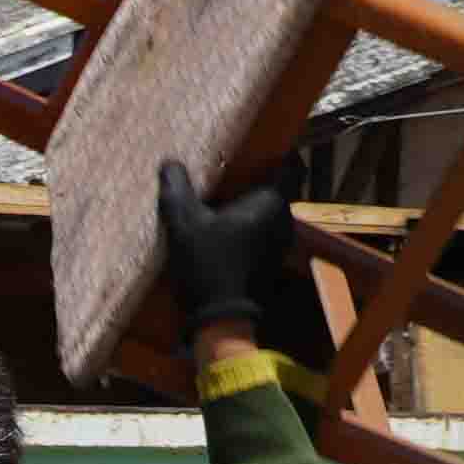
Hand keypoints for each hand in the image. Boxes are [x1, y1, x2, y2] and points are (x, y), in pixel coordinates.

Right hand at [158, 155, 326, 381]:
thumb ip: (177, 189)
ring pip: (271, 210)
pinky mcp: (272, 260)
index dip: (281, 152)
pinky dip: (251, 223)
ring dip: (253, 202)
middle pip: (280, 187)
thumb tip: (170, 163)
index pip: (293, 165)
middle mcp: (284, 219)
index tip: (261, 145)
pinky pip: (265, 230)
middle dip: (260, 176)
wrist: (221, 317)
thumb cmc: (207, 263)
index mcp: (271, 202)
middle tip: (233, 166)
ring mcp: (280, 242)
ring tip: (225, 194)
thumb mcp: (183, 222)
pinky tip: (225, 224)